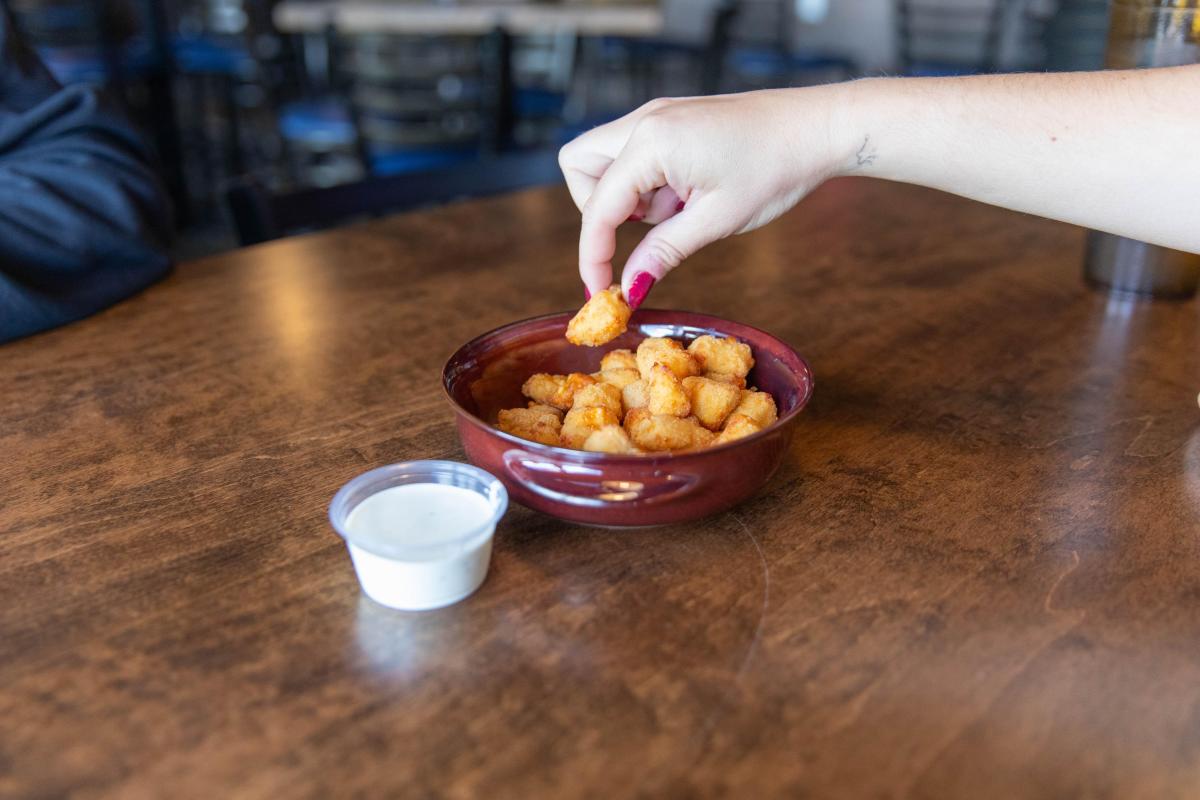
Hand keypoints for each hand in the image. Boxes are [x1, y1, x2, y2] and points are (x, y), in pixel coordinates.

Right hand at [558, 87, 854, 305]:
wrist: (819, 127)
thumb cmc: (776, 168)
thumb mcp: (716, 221)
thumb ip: (663, 252)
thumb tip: (629, 288)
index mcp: (652, 142)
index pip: (598, 207)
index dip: (593, 255)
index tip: (600, 293)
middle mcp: (645, 121)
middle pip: (580, 167)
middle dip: (598, 210)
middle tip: (644, 230)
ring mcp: (657, 116)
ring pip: (603, 160)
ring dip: (624, 196)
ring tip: (679, 211)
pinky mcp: (671, 120)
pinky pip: (633, 156)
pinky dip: (646, 184)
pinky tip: (689, 195)